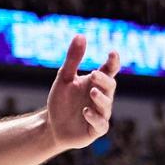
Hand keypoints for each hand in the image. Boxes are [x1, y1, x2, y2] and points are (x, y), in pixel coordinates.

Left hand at [46, 35, 119, 149]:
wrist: (51, 126)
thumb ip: (73, 59)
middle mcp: (101, 98)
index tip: (113, 52)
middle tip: (94, 74)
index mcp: (95, 83)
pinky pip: (100, 124)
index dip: (113, 62)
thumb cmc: (61, 101)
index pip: (109, 71)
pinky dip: (94, 118)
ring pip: (106, 106)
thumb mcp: (64, 78)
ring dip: (100, 98)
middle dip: (103, 80)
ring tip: (92, 92)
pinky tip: (85, 111)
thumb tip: (80, 35)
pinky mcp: (95, 130)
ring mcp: (100, 114)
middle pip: (110, 87)